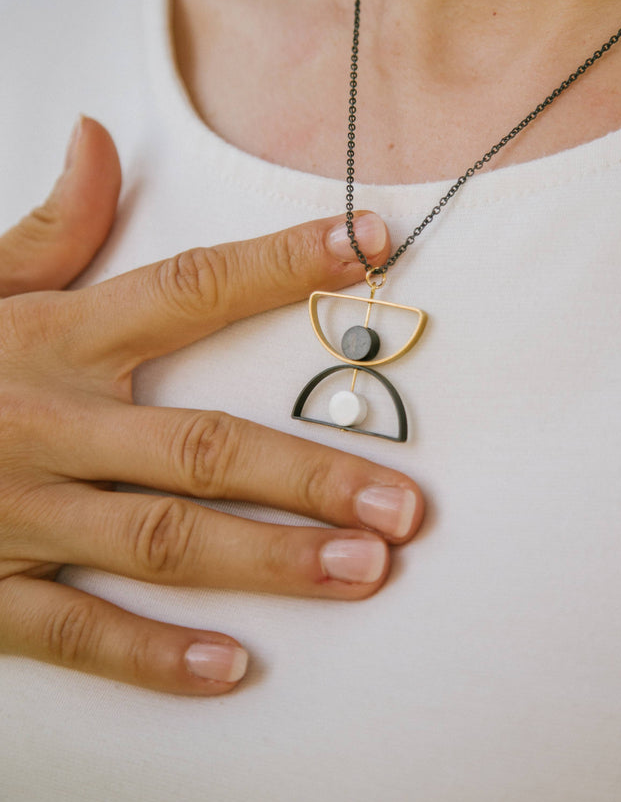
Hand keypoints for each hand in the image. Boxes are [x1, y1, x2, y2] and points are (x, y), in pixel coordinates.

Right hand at [0, 117, 422, 694]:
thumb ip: (50, 225)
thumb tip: (96, 136)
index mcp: (56, 337)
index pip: (190, 288)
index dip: (283, 263)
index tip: (370, 243)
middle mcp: (50, 422)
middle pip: (200, 445)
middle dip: (308, 472)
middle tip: (402, 504)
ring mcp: (22, 512)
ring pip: (159, 541)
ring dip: (266, 560)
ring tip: (362, 572)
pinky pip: (75, 629)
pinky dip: (153, 654)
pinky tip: (231, 666)